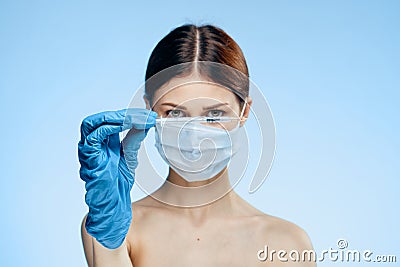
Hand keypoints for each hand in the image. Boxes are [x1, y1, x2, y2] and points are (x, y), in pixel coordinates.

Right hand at [78, 108, 156, 248]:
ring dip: (115, 117)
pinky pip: (94, 137)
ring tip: (135, 118)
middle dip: (122, 114)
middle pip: (100, 118)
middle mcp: (92, 144)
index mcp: (101, 143)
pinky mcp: (89, 159)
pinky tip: (126, 126)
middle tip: (144, 115)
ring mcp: (88, 151)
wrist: (113, 204)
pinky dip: (110, 128)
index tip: (149, 116)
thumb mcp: (130, 155)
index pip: (111, 120)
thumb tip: (146, 122)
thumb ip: (134, 138)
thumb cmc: (118, 183)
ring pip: (93, 123)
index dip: (129, 115)